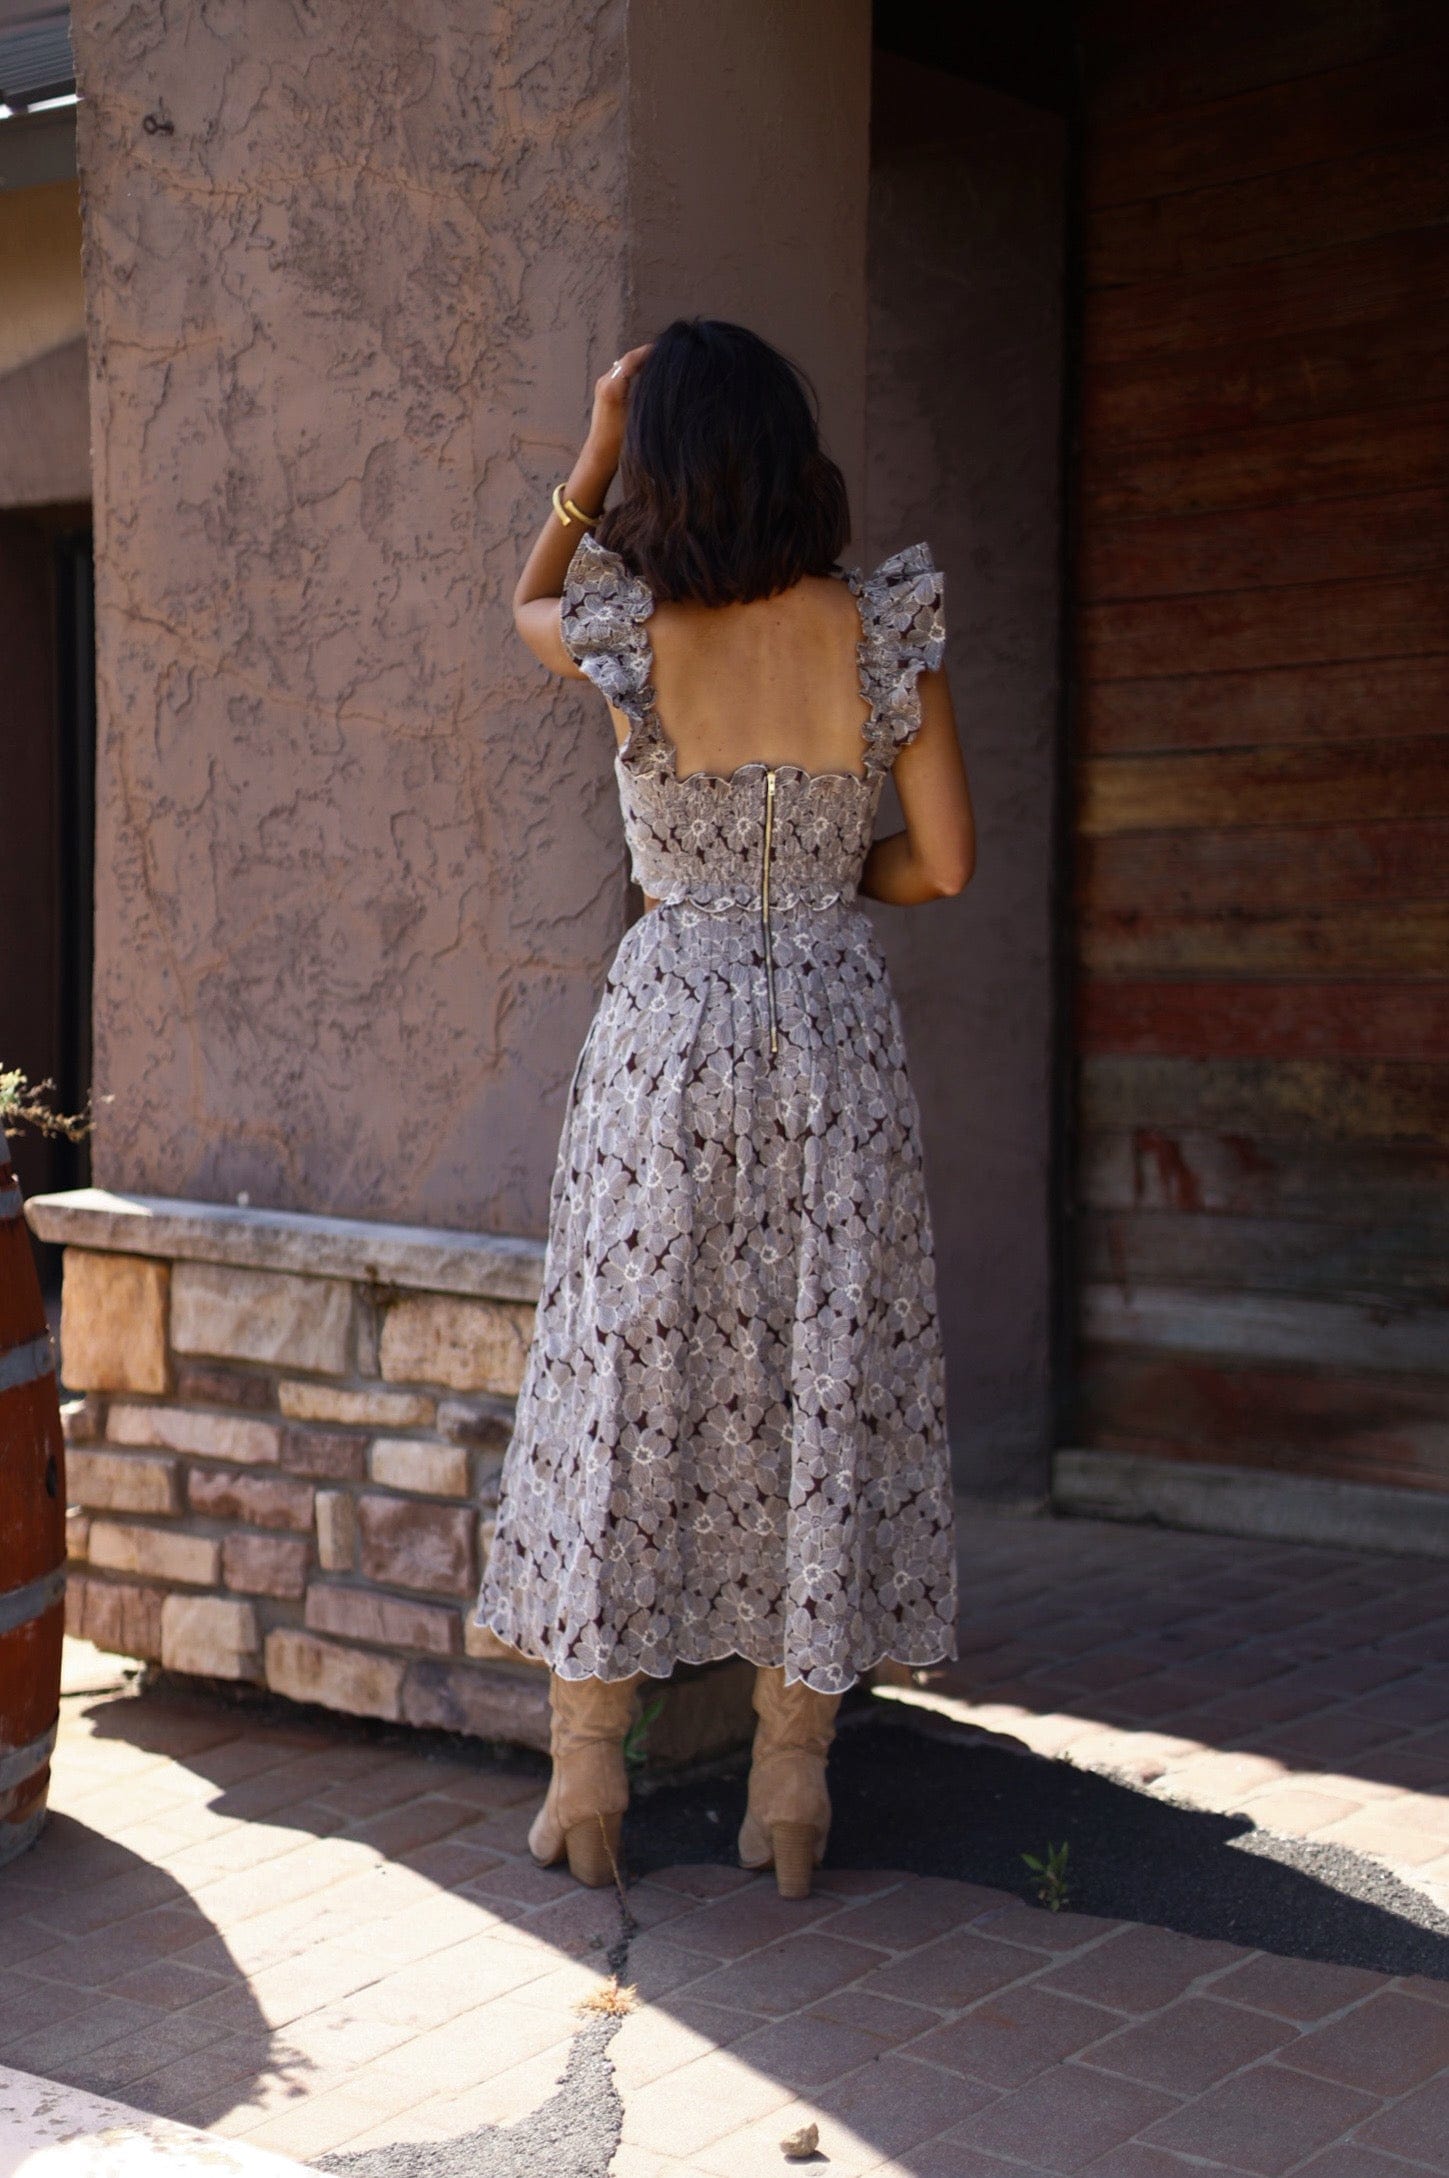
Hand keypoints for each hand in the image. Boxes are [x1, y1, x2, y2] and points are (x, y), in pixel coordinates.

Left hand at [585, 343, 652, 466]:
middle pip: (627, 359)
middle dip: (645, 354)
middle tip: (665, 352)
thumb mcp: (638, 418)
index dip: (648, 351)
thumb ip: (646, 396)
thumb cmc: (619, 440)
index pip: (631, 360)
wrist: (600, 452)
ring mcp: (602, 384)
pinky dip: (633, 368)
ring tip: (658, 359)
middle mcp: (605, 382)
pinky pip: (620, 372)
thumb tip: (661, 381)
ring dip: (639, 361)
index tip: (664, 348)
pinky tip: (646, 372)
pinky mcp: (603, 390)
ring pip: (623, 364)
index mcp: (612, 387)